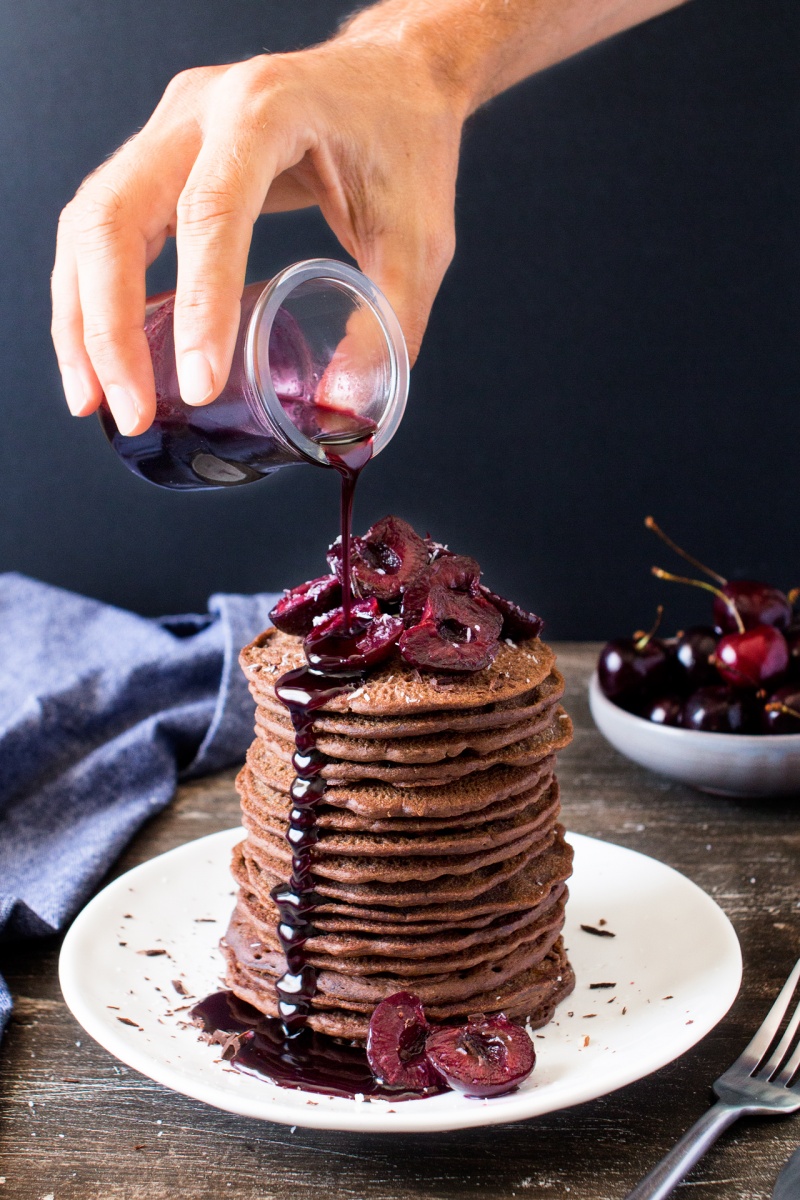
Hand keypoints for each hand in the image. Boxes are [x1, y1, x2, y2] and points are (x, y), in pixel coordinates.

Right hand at [51, 38, 463, 433]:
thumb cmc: (409, 143)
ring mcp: (170, 129)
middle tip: (127, 408)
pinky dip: (94, 295)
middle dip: (109, 326)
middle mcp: (201, 111)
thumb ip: (390, 323)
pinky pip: (104, 227)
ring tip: (94, 398)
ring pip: (91, 224)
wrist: (395, 78)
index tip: (199, 386)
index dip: (200, 306)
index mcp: (268, 111)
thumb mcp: (420, 240)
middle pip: (114, 216)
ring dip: (82, 318)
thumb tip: (345, 409)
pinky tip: (105, 355)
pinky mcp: (161, 157)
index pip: (212, 211)